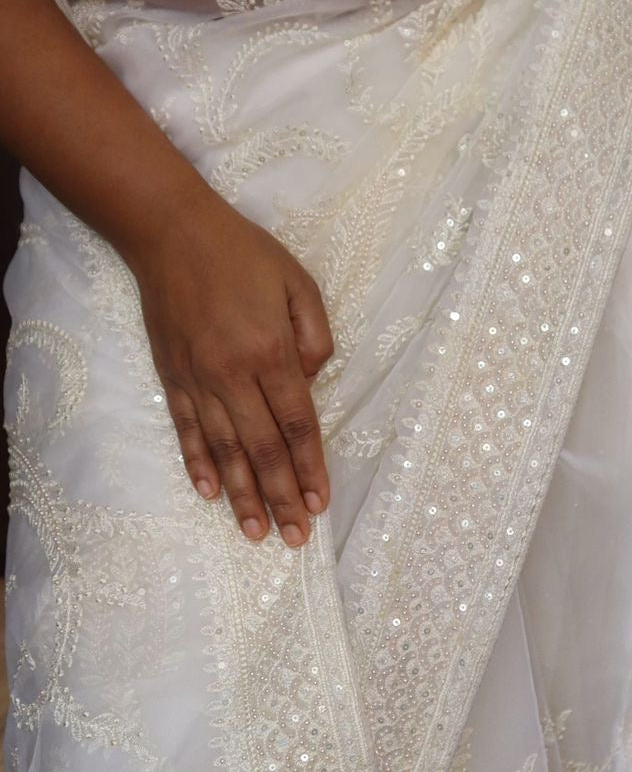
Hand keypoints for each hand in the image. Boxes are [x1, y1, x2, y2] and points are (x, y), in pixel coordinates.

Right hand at [132, 199, 333, 546]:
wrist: (170, 232)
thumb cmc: (243, 254)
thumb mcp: (299, 284)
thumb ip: (315, 339)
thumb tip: (312, 386)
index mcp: (271, 353)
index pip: (297, 425)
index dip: (311, 468)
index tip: (321, 503)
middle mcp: (233, 375)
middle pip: (263, 450)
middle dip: (282, 498)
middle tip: (295, 539)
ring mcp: (198, 380)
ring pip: (225, 451)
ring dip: (242, 496)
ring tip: (256, 532)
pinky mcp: (172, 378)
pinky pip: (187, 431)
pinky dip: (199, 465)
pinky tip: (210, 494)